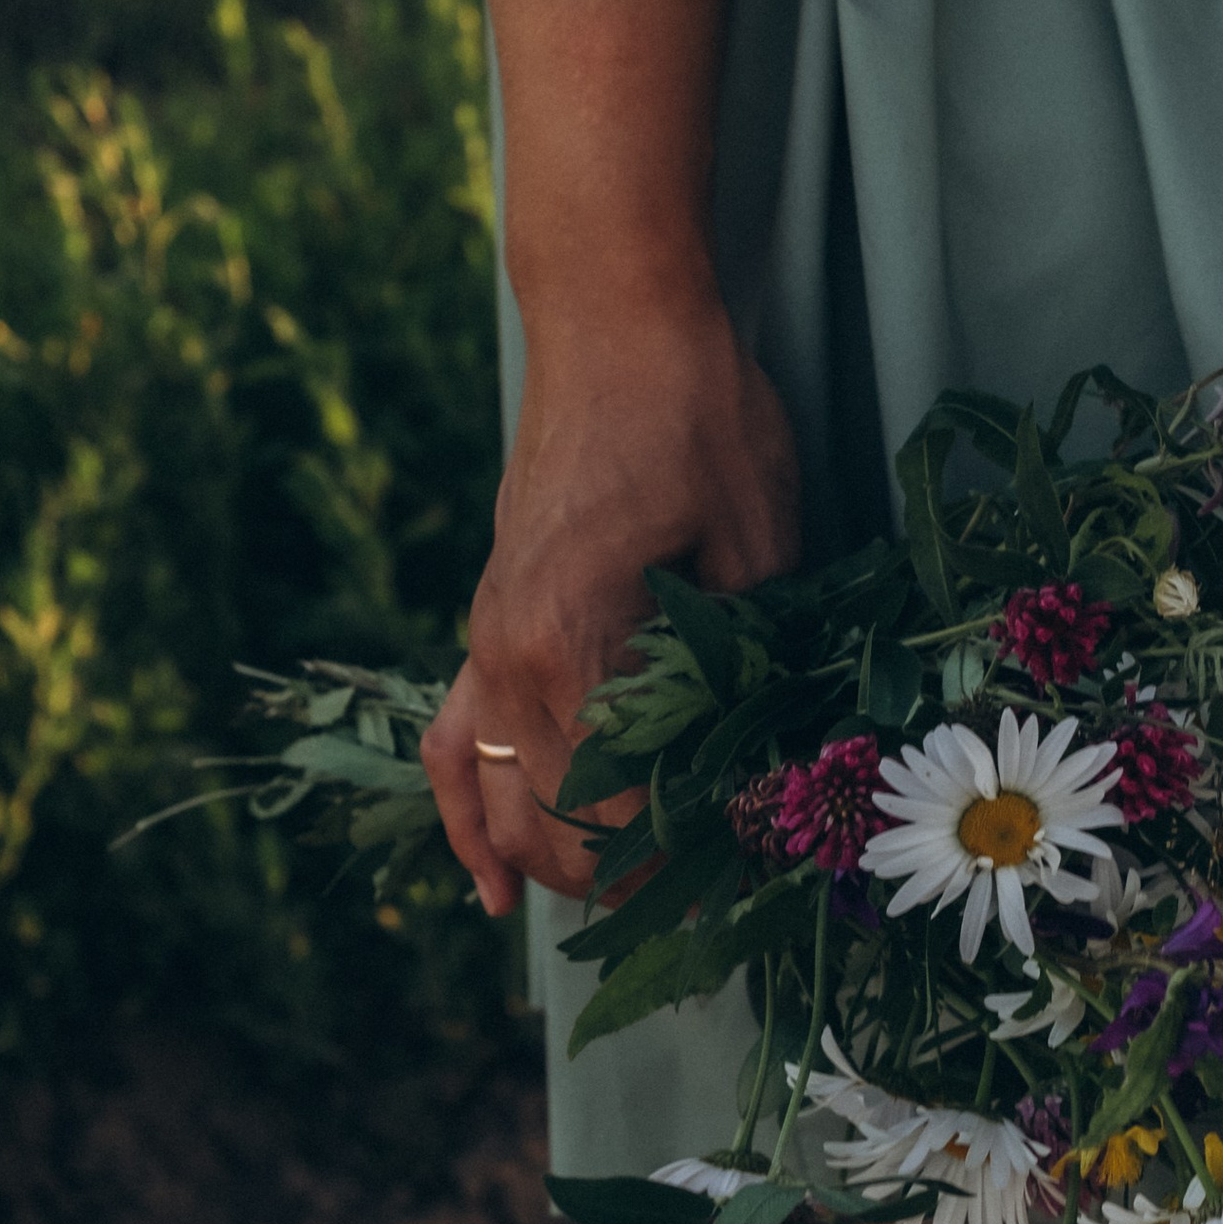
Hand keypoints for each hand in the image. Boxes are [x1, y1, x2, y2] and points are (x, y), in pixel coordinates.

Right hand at [421, 292, 801, 917]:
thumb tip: (769, 762)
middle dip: (631, 876)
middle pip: (555, 822)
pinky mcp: (488, 621)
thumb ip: (751, 657)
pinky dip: (467, 821)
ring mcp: (486, 639)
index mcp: (573, 638)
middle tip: (717, 897)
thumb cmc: (699, 411)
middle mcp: (508, 654)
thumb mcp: (762, 537)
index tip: (752, 876)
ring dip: (563, 861)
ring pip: (502, 799)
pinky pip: (453, 744)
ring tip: (635, 906)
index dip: (683, 858)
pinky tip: (491, 890)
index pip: (618, 805)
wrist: (615, 317)